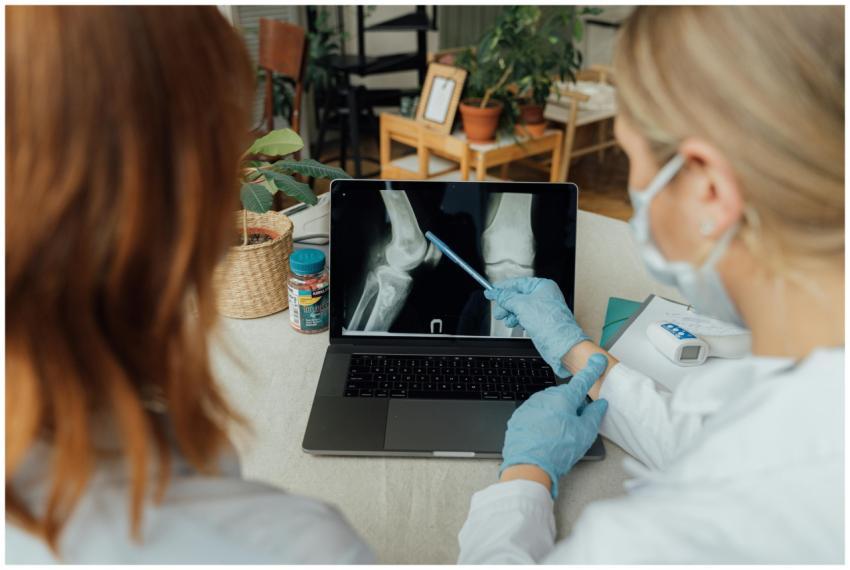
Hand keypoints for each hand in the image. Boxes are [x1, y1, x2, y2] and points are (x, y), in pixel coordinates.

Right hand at [484, 277, 588, 376]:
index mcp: (543, 286)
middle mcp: (544, 296)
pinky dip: (517, 319)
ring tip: (506, 318)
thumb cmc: (550, 323)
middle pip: (518, 296)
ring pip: (519, 307)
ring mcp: (542, 309)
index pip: (518, 283)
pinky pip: (524, 316)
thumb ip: (506, 297)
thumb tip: (495, 293)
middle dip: (506, 304)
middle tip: (498, 310)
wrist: (560, 344)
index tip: (492, 291)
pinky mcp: (540, 321)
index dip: (504, 288)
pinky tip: (514, 323)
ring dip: (510, 313)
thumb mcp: (521, 305)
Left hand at [500, 354, 608, 497]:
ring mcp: (530, 406)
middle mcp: (545, 397)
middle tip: (575, 427)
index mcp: (563, 397)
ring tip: (557, 438)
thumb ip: (595, 415)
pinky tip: (544, 437)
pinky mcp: (519, 417)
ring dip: (556, 415)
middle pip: (564, 396)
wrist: (528, 466)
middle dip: (572, 406)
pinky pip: (535, 415)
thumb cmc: (557, 450)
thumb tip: (599, 404)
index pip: (582, 381)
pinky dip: (542, 422)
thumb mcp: (585, 433)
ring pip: (549, 406)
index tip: (598, 361)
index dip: (592, 371)